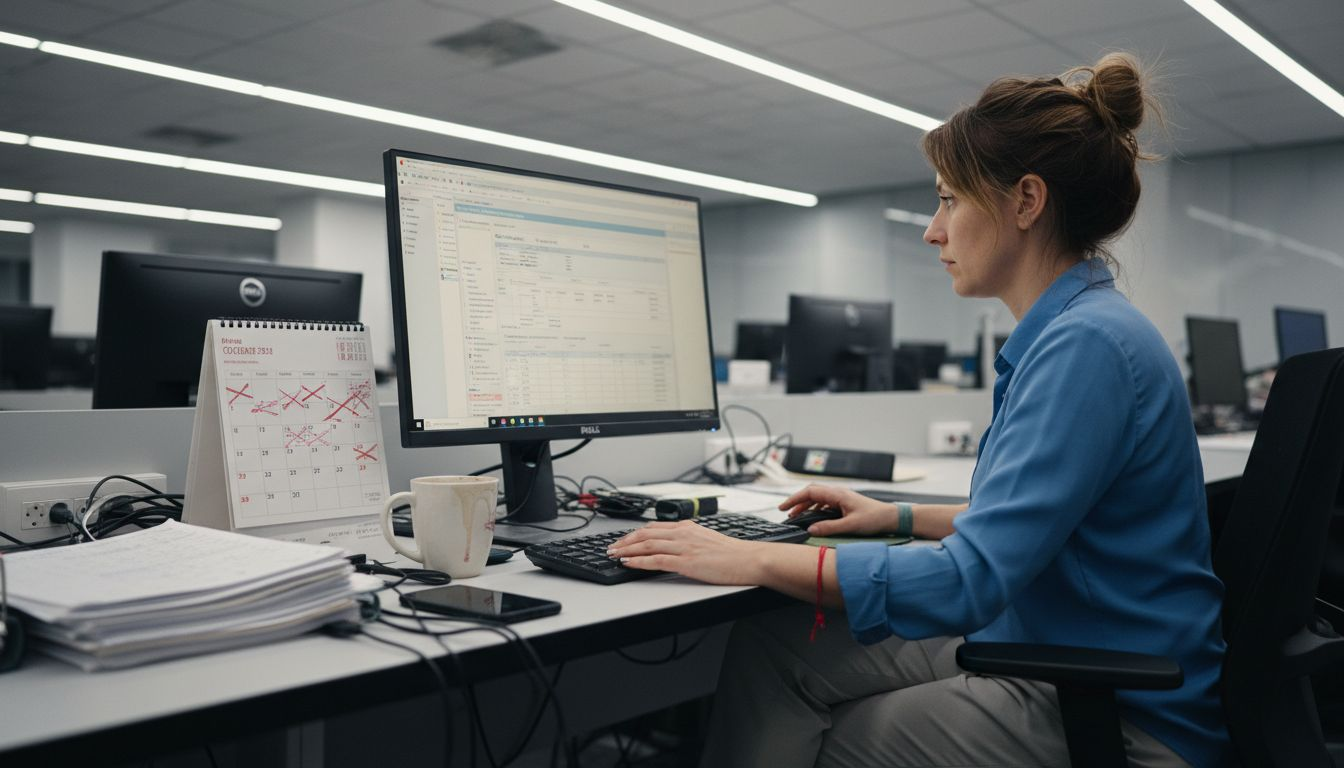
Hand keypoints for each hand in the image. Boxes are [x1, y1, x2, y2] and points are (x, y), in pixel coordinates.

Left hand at [606, 520, 767, 584]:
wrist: (750, 559)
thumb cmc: (733, 554)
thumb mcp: (708, 539)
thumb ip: (690, 540)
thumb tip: (676, 547)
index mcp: (688, 527)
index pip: (654, 527)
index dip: (635, 534)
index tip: (623, 539)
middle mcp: (683, 533)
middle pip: (645, 534)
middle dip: (625, 541)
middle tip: (611, 547)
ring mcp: (684, 547)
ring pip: (647, 545)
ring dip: (626, 550)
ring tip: (613, 555)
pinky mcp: (686, 562)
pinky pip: (656, 560)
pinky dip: (639, 562)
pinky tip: (628, 563)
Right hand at [779, 484, 898, 536]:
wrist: (891, 517)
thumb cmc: (875, 518)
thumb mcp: (850, 526)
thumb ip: (829, 528)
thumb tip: (811, 529)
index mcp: (838, 494)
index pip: (810, 492)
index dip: (794, 499)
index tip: (783, 508)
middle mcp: (838, 493)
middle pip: (811, 493)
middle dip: (797, 501)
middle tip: (785, 511)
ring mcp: (842, 498)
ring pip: (818, 498)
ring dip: (805, 505)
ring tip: (796, 516)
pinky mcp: (845, 503)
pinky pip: (825, 503)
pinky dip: (815, 508)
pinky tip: (813, 516)